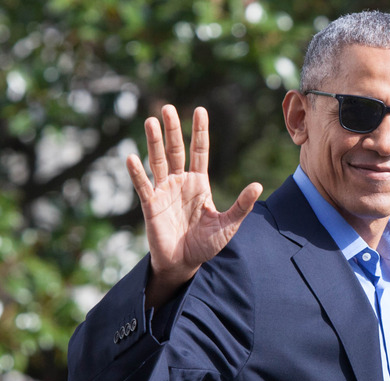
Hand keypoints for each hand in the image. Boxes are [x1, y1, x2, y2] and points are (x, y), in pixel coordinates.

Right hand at [126, 105, 262, 308]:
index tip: (199, 110)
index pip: (200, 151)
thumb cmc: (205, 245)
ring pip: (158, 161)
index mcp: (199, 183)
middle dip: (173, 129)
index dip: (199, 131)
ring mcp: (164, 192)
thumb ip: (242, 205)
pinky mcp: (151, 205)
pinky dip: (137, 173)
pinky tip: (131, 157)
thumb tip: (258, 185)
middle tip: (168, 107)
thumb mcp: (228, 224)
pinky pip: (143, 186)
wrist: (184, 264)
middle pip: (176, 150)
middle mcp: (180, 182)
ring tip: (150, 121)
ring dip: (154, 142)